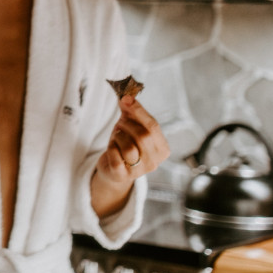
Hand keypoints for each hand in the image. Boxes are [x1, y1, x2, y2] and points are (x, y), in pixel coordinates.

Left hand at [91, 95, 169, 216]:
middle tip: (120, 123)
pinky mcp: (122, 176)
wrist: (113, 169)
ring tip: (117, 137)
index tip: (126, 99)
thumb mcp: (129, 127)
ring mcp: (139, 171)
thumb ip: (129, 111)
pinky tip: (112, 148)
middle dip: (128, 125)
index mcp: (162, 148)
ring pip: (130, 148)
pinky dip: (111, 148)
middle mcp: (154, 162)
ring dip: (119, 137)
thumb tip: (126, 97)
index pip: (154, 126)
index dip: (139, 111)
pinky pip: (116, 158)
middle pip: (144, 136)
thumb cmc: (125, 145)